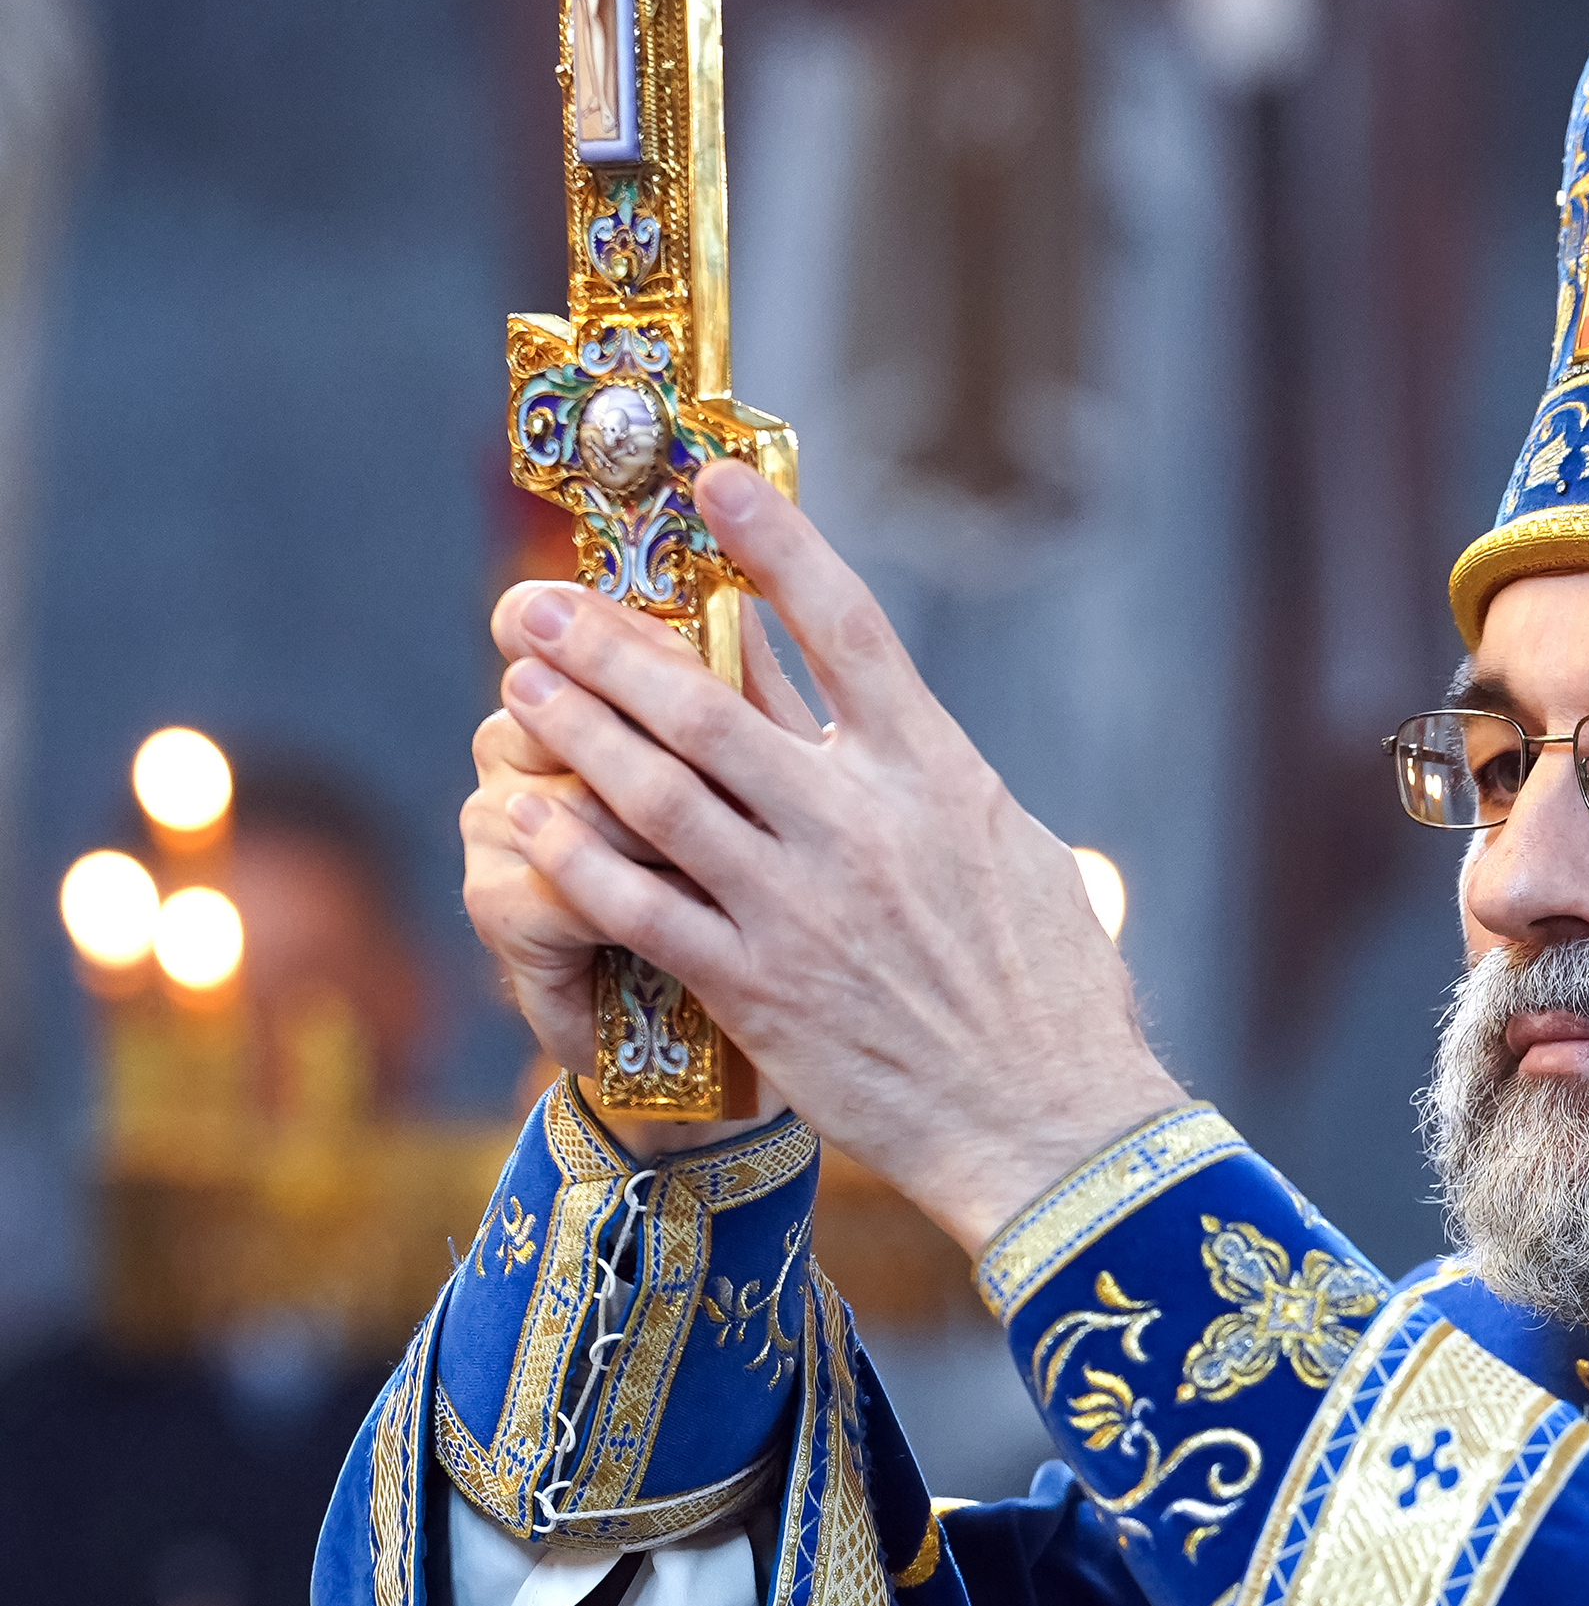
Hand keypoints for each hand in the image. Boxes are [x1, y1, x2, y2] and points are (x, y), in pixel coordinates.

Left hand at [483, 469, 1185, 1251]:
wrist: (1050, 1123)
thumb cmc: (1051, 994)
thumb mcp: (1012, 852)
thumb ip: (934, 778)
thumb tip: (885, 710)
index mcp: (936, 774)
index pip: (844, 625)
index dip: (772, 543)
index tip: (707, 482)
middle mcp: (861, 824)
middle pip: (710, 700)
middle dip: (610, 640)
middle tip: (537, 601)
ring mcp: (801, 906)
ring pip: (660, 792)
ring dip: (578, 730)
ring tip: (519, 686)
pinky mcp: (759, 989)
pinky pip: (643, 907)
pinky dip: (576, 857)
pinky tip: (525, 818)